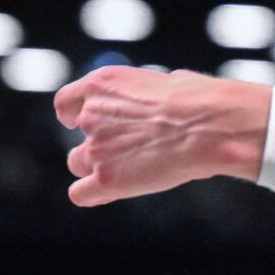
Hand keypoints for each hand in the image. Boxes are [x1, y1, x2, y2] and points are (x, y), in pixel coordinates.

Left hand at [54, 66, 272, 205]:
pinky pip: (80, 194)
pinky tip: (113, 192)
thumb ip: (151, 91)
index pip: (66, 102)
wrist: (208, 126)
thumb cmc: (200, 101)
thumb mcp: (169, 79)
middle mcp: (91, 115)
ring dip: (96, 168)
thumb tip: (165, 92)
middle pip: (80, 136)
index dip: (72, 114)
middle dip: (99, 144)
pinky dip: (94, 194)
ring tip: (131, 170)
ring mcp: (96, 148)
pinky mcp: (105, 180)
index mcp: (102, 83)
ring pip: (78, 164)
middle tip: (130, 150)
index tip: (78, 121)